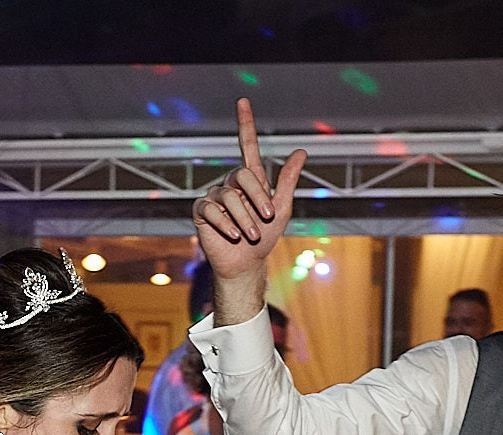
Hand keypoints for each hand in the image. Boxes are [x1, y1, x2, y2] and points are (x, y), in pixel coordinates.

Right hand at [192, 99, 308, 288]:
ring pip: (229, 196)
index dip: (245, 124)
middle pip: (242, 174)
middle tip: (267, 218)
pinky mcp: (202, 211)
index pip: (247, 146)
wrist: (246, 263)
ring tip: (251, 234)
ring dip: (245, 218)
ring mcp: (215, 196)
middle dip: (258, 197)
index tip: (243, 101)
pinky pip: (212, 208)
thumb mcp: (282, 209)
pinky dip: (226, 223)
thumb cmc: (265, 237)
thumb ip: (288, 180)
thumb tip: (301, 151)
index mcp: (251, 180)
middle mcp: (231, 183)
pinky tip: (233, 234)